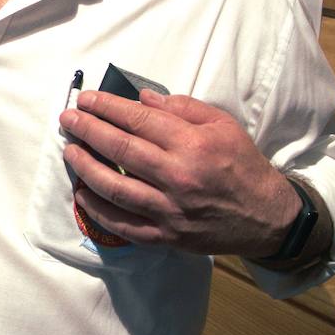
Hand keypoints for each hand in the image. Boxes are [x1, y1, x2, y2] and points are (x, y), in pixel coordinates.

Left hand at [58, 89, 299, 257]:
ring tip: (70, 152)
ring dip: (85, 168)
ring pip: (114, 188)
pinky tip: (82, 194)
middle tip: (68, 120)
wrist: (267, 217)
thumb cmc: (242, 165)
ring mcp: (169, 210)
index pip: (138, 120)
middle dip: (87, 131)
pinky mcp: (166, 235)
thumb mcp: (223, 125)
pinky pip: (122, 224)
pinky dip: (97, 210)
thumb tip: (141, 99)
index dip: (107, 107)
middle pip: (120, 150)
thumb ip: (183, 108)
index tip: (86, 100)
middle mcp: (178, 176)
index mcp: (193, 145)